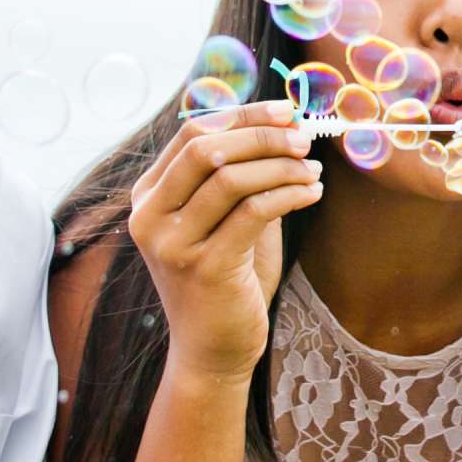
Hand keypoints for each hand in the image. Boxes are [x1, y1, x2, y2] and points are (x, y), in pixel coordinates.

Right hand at [128, 102, 322, 380]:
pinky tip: (311, 193)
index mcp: (148, 196)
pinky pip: (252, 212)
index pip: (192, 132)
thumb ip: (239, 176)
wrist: (212, 351)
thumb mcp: (223, 220)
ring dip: (281, 166)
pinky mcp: (204, 267)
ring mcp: (172, 243)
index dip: (243, 114)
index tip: (286, 110)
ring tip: (313, 171)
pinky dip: (288, 194)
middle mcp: (149, 216)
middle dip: (263, 135)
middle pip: (207, 147)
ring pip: (230, 177)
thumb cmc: (225, 280)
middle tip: (304, 139)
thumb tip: (282, 125)